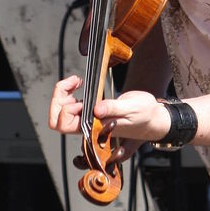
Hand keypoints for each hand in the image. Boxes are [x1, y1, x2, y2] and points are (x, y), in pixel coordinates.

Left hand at [50, 76, 166, 166]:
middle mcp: (87, 125)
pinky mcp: (90, 109)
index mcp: (94, 129)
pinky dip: (68, 90)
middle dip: (58, 100)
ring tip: (76, 81)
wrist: (152, 116)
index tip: (79, 99)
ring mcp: (87, 117)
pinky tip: (79, 82)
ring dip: (62, 93)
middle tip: (72, 84)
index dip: (65, 110)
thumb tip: (95, 109)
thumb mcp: (131, 109)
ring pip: (60, 110)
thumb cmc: (144, 116)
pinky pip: (69, 102)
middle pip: (56, 119)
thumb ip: (113, 108)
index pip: (65, 125)